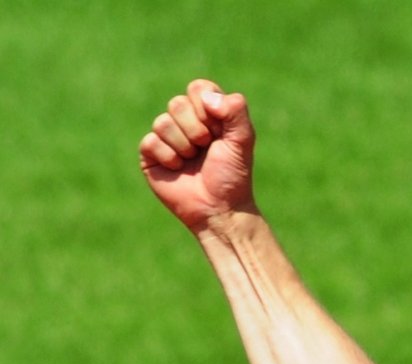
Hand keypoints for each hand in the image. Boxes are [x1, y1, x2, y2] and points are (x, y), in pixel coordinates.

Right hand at [140, 79, 256, 232]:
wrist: (219, 208)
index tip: (218, 129)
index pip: (198, 88)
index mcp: (208, 114)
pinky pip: (150, 141)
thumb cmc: (232, 175)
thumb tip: (208, 97)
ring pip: (162, 122)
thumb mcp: (242, 141)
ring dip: (184, 146)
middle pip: (177, 103)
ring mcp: (166, 137)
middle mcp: (186, 122)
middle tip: (206, 148)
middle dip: (196, 129)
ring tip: (193, 161)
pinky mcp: (151, 153)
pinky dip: (169, 157)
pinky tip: (178, 169)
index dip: (206, 107)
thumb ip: (236, 112)